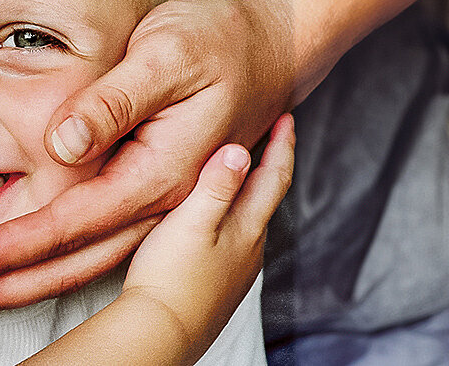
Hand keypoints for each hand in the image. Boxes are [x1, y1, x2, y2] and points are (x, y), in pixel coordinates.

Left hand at [0, 0, 293, 320]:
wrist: (274, 48)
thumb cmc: (220, 41)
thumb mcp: (167, 53)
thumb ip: (115, 100)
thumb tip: (61, 144)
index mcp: (160, 174)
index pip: (70, 225)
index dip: (11, 250)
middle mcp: (159, 202)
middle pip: (72, 263)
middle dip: (4, 289)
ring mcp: (157, 204)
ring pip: (84, 262)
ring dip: (22, 285)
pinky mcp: (149, 192)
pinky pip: (96, 242)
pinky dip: (52, 261)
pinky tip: (18, 268)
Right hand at [19, 116, 293, 365]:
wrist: (161, 331)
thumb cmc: (171, 276)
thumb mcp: (191, 221)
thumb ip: (216, 185)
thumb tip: (239, 148)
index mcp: (247, 228)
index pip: (274, 178)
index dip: (282, 146)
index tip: (287, 118)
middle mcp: (249, 248)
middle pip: (267, 198)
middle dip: (269, 164)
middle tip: (268, 136)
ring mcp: (236, 270)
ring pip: (249, 220)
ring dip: (249, 192)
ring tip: (239, 172)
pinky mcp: (218, 285)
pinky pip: (232, 241)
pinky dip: (231, 218)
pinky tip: (213, 221)